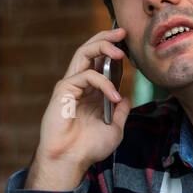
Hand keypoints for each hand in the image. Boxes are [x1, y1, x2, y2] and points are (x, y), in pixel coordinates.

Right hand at [27, 27, 131, 189]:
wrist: (71, 160)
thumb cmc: (88, 147)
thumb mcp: (114, 128)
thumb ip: (120, 111)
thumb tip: (126, 97)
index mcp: (90, 91)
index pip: (100, 61)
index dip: (113, 50)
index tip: (128, 44)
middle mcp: (80, 84)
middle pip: (89, 50)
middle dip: (106, 37)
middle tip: (122, 32)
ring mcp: (70, 85)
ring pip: (83, 53)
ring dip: (103, 47)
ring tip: (120, 52)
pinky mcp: (64, 90)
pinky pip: (86, 76)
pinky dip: (103, 83)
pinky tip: (114, 97)